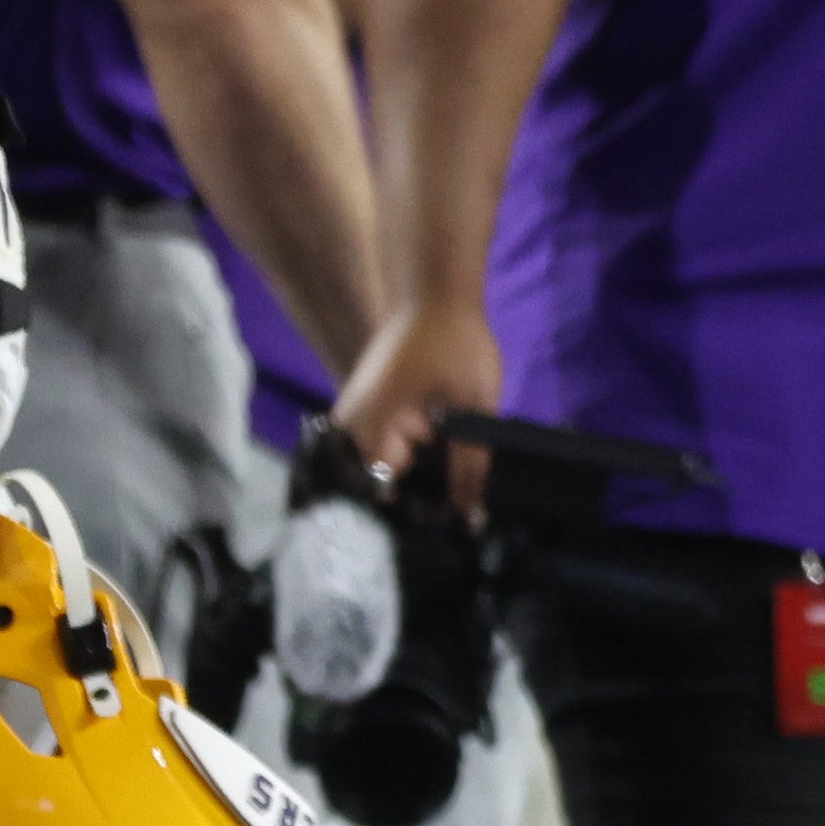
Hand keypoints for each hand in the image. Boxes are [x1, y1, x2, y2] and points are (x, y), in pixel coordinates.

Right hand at [333, 298, 505, 512]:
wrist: (438, 294)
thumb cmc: (456, 345)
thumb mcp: (473, 406)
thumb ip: (470, 462)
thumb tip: (472, 515)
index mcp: (368, 428)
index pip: (379, 494)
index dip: (413, 515)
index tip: (446, 531)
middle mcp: (351, 428)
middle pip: (380, 484)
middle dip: (418, 500)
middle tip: (462, 516)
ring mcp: (358, 418)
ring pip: (388, 467)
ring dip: (420, 479)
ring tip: (459, 496)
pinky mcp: (372, 411)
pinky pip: (390, 447)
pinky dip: (417, 458)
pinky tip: (448, 468)